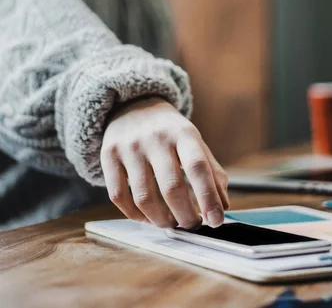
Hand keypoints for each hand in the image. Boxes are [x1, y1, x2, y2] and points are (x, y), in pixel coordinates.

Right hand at [100, 97, 228, 227]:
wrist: (133, 105)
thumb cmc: (171, 132)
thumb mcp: (196, 143)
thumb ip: (212, 172)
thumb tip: (223, 206)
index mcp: (183, 134)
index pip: (197, 167)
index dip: (208, 198)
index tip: (216, 220)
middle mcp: (156, 138)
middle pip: (171, 187)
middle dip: (185, 215)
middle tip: (192, 225)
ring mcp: (129, 147)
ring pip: (144, 197)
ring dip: (161, 220)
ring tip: (171, 223)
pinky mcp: (108, 156)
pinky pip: (118, 196)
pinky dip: (135, 215)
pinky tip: (147, 218)